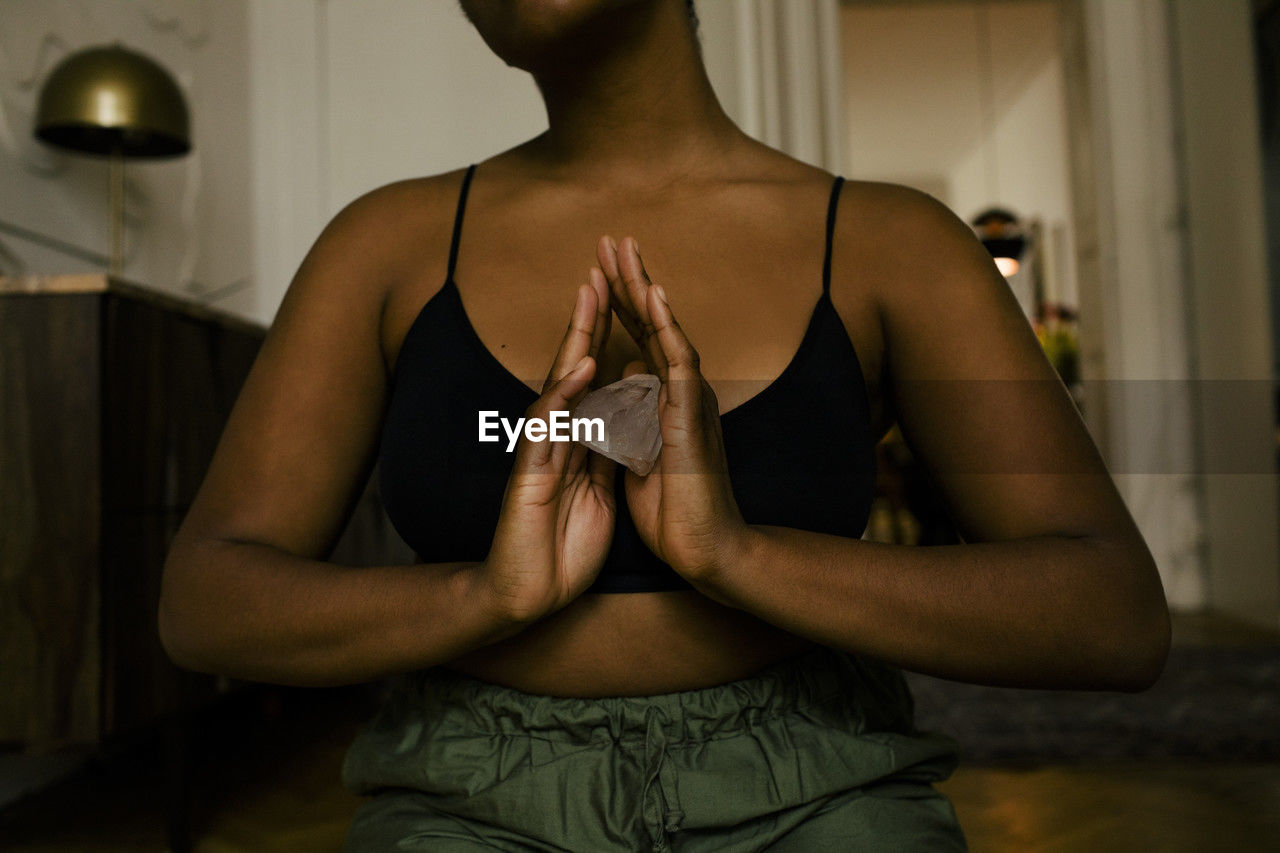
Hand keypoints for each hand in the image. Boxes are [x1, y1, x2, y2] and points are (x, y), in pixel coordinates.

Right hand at [479, 273, 615, 622]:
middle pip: (574, 366)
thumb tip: (625, 421)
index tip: (625, 297)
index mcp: (575, 442)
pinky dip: (566, 394)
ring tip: (591, 293)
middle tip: (601, 269)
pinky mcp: (529, 475)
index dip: (607, 338)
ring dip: (575, 338)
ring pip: (559, 383)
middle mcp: (556, 437)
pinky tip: (582, 366)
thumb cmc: (559, 549)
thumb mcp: (597, 494)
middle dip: (588, 318)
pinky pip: (549, 427)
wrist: (529, 595)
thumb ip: (606, 455)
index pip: (594, 379)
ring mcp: (540, 452)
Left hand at [597, 235, 749, 583]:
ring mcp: (688, 402)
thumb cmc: (674, 508)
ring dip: (645, 290)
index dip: (618, 302)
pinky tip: (655, 297)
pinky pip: (678, 364)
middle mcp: (678, 392)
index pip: (638, 340)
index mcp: (660, 399)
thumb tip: (621, 377)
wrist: (703, 549)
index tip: (599, 267)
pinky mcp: (692, 420)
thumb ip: (632, 410)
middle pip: (652, 324)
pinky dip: (667, 328)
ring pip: (666, 331)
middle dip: (629, 280)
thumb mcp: (639, 450)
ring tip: (627, 252)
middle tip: (612, 238)